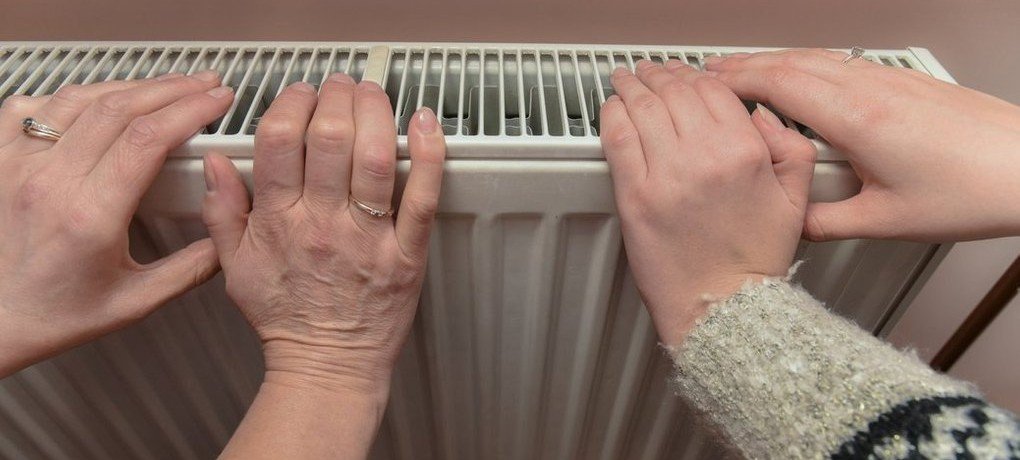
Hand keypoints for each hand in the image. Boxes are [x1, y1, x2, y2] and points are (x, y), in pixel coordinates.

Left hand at [0, 72, 232, 375]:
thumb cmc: (54, 314)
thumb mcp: (135, 301)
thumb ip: (190, 269)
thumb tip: (228, 238)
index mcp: (88, 216)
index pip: (147, 139)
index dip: (190, 109)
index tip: (219, 100)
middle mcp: (48, 181)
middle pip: (119, 108)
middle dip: (172, 88)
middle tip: (205, 84)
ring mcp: (16, 166)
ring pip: (79, 99)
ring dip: (130, 85)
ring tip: (165, 85)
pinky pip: (33, 108)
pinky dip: (73, 96)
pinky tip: (99, 100)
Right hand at [202, 75, 445, 395]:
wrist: (327, 367)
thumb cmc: (286, 319)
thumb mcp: (235, 267)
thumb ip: (222, 211)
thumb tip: (215, 162)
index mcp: (279, 222)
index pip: (280, 141)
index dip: (291, 103)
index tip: (299, 94)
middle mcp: (323, 224)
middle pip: (330, 138)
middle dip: (335, 97)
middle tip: (339, 86)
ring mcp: (367, 238)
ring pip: (374, 157)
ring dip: (375, 112)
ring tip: (372, 92)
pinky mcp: (406, 254)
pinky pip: (421, 197)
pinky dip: (428, 155)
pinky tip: (425, 124)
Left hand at [600, 60, 815, 343]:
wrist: (724, 307)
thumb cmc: (752, 259)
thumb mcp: (795, 198)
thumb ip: (790, 146)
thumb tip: (759, 113)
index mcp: (745, 152)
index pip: (713, 90)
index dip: (692, 74)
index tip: (682, 74)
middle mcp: (705, 157)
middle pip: (674, 92)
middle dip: (659, 75)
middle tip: (649, 71)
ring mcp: (666, 175)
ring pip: (643, 107)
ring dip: (631, 85)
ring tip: (625, 79)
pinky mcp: (635, 196)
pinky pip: (618, 138)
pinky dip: (612, 114)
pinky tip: (612, 107)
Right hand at [705, 49, 1019, 241]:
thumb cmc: (973, 191)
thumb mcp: (886, 222)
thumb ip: (824, 223)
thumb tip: (788, 225)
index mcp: (859, 120)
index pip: (779, 84)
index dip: (735, 82)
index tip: (704, 86)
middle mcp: (871, 90)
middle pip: (791, 62)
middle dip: (744, 66)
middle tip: (708, 76)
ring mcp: (890, 81)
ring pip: (816, 59)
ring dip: (774, 63)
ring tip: (746, 76)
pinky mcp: (906, 84)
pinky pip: (841, 64)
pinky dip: (807, 67)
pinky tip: (804, 82)